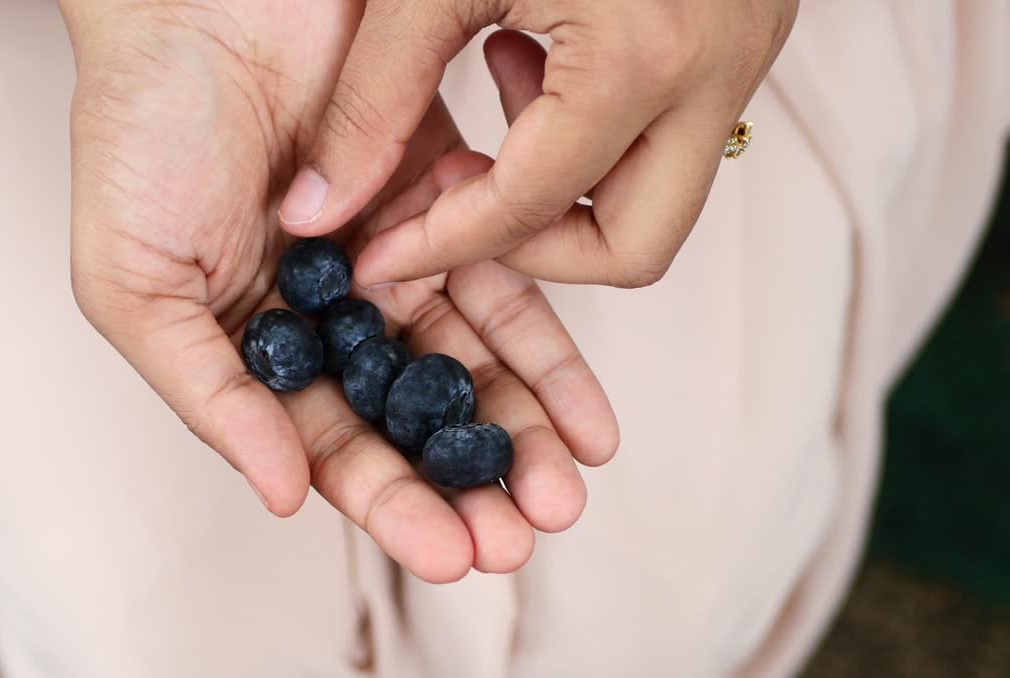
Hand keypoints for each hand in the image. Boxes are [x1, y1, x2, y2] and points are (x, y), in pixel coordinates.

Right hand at [60, 1, 618, 581]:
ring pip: (468, 360)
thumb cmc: (139, 133)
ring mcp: (389, 252)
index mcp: (255, 345)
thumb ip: (211, 391)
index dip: (391, 502)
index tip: (452, 553)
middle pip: (411, 415)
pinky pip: (504, 274)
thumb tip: (283, 495)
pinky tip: (584, 412)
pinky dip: (546, 344)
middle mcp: (329, 311)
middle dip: (468, 480)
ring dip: (519, 427)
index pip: (329, 443)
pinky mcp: (443, 189)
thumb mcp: (135, 282)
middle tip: (524, 533)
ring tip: (567, 486)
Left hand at [277, 0, 796, 287]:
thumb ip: (370, 99)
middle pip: (633, 252)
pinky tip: (535, 57)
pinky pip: (667, 141)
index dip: (437, 246)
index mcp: (638, 55)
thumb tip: (319, 207)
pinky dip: (590, 134)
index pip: (528, 210)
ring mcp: (740, 58)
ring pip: (659, 206)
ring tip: (500, 88)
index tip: (377, 256)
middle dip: (534, 249)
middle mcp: (712, 73)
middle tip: (458, 194)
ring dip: (565, 190)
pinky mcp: (739, 39)